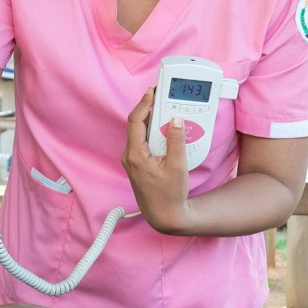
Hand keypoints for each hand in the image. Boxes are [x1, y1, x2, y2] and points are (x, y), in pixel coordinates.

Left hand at [123, 90, 191, 234]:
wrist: (164, 215)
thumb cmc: (170, 194)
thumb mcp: (177, 166)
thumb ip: (176, 141)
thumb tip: (175, 120)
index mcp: (136, 155)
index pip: (135, 122)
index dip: (143, 104)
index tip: (152, 92)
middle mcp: (130, 156)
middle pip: (136, 125)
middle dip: (148, 109)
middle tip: (161, 97)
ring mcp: (132, 161)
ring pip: (139, 134)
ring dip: (152, 122)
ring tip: (165, 111)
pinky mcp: (137, 164)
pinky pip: (142, 143)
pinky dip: (153, 134)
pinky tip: (164, 132)